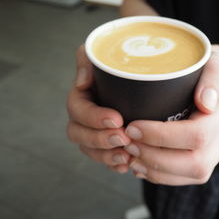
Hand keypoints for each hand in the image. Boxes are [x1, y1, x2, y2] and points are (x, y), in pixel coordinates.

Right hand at [66, 46, 131, 172]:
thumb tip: (82, 83)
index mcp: (81, 95)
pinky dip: (114, 164)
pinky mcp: (107, 143)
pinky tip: (127, 166)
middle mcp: (84, 115)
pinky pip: (105, 159)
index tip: (116, 118)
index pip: (77, 109)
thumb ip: (87, 59)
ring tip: (127, 157)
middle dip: (100, 139)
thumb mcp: (102, 52)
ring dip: (107, 156)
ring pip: (91, 150)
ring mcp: (94, 131)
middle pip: (79, 134)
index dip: (93, 117)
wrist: (141, 73)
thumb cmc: (121, 61)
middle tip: (123, 138)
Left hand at [123, 50, 218, 184]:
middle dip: (156, 157)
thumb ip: (212, 78)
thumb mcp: (212, 63)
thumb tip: (206, 102)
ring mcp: (214, 152)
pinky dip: (159, 175)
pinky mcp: (203, 160)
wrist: (214, 82)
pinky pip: (185, 178)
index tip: (133, 126)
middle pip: (196, 162)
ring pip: (191, 175)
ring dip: (156, 170)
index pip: (197, 134)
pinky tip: (140, 165)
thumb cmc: (206, 69)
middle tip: (128, 143)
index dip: (162, 136)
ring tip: (131, 156)